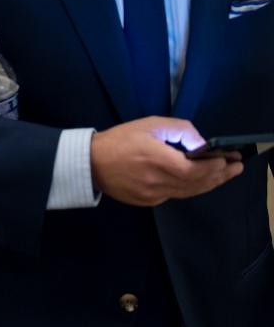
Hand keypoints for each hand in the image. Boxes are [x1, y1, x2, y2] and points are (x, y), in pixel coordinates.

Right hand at [90, 116, 241, 206]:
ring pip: (188, 192)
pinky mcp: (148, 201)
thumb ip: (178, 130)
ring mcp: (152, 194)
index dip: (215, 166)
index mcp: (156, 159)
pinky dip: (190, 188)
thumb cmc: (119, 140)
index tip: (228, 158)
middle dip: (220, 175)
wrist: (90, 163)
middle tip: (236, 168)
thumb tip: (200, 143)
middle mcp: (156, 180)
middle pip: (197, 183)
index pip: (195, 169)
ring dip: (208, 184)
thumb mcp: (149, 125)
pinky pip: (175, 195)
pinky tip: (198, 182)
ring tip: (223, 176)